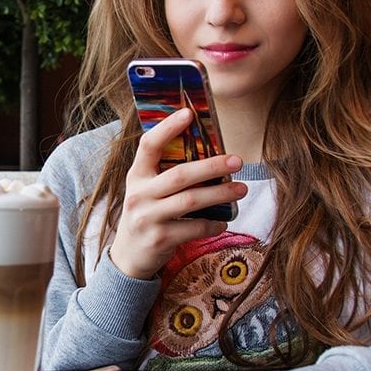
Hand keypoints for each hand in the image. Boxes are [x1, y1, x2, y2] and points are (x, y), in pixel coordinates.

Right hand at [109, 108, 247, 278]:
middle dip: (212, 166)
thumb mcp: (146, 190)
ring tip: (241, 189)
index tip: (189, 113)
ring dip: (220, 193)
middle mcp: (139, 195)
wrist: (129, 256)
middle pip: (179, 175)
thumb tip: (208, 152)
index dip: (168, 128)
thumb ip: (165, 173)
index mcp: (136, 176)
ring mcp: (148, 218)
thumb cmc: (146, 214)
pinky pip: (194, 228)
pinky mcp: (160, 239)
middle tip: (237, 160)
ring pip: (190, 201)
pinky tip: (223, 222)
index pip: (148, 145)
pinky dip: (213, 224)